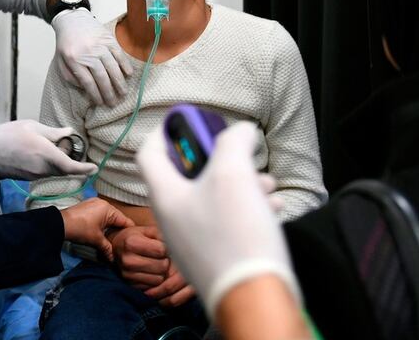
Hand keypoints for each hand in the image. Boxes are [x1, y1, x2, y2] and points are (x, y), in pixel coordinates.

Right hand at [0, 120, 97, 179]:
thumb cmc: (8, 135)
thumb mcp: (33, 127)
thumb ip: (54, 132)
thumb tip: (69, 132)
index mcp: (46, 156)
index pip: (71, 167)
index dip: (84, 169)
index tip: (94, 168)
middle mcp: (42, 170)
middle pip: (64, 169)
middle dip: (70, 160)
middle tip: (66, 143)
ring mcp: (34, 176)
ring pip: (54, 171)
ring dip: (57, 161)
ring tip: (48, 144)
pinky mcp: (27, 178)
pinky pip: (43, 172)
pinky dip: (47, 164)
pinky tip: (37, 151)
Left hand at [52, 8, 133, 106]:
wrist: (71, 19)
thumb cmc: (67, 43)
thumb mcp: (61, 61)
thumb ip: (71, 76)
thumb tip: (86, 89)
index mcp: (74, 60)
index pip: (88, 82)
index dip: (95, 94)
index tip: (101, 103)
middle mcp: (88, 53)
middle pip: (101, 77)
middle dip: (109, 92)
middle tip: (114, 103)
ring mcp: (100, 45)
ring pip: (112, 67)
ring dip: (119, 82)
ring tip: (123, 93)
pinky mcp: (108, 39)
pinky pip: (119, 54)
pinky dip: (125, 65)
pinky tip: (128, 75)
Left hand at [60, 198, 133, 261]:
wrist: (59, 224)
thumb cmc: (80, 229)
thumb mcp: (96, 240)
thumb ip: (108, 248)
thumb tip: (114, 259)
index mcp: (109, 209)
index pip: (125, 221)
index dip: (129, 233)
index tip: (131, 242)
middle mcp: (104, 203)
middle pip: (117, 219)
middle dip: (118, 231)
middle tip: (121, 243)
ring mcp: (95, 203)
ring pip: (109, 217)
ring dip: (110, 227)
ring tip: (111, 239)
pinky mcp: (88, 206)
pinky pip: (101, 214)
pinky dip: (102, 223)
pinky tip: (101, 232)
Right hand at [109, 225, 170, 288]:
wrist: (115, 249)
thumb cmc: (134, 237)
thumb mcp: (146, 230)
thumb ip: (162, 233)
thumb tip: (178, 242)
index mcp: (131, 242)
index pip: (162, 250)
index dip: (166, 248)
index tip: (163, 246)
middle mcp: (127, 260)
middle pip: (162, 266)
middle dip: (165, 260)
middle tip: (161, 256)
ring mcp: (127, 274)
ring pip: (159, 278)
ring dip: (161, 272)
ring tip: (156, 263)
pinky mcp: (130, 284)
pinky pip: (152, 286)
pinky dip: (155, 279)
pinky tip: (151, 271)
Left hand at [136, 122, 301, 317]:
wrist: (253, 297)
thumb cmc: (236, 234)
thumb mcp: (233, 174)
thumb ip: (233, 142)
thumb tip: (240, 130)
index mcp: (165, 195)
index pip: (148, 153)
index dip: (165, 132)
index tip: (187, 122)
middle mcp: (172, 218)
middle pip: (188, 175)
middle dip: (221, 160)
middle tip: (243, 157)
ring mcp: (191, 240)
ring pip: (212, 199)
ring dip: (240, 185)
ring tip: (267, 186)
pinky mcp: (212, 257)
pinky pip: (224, 223)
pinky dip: (244, 210)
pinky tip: (270, 210)